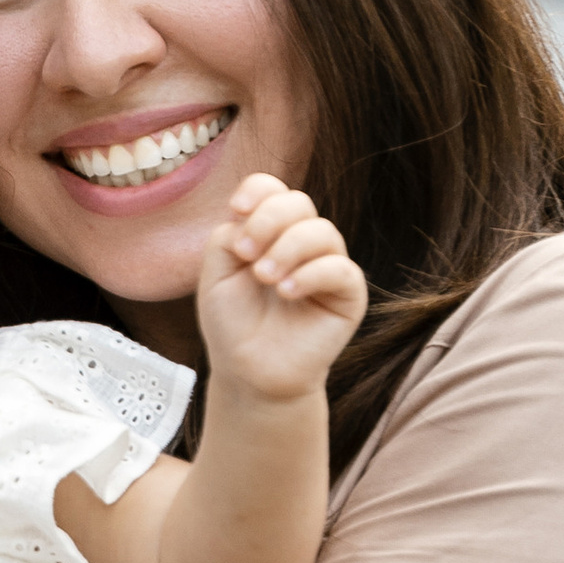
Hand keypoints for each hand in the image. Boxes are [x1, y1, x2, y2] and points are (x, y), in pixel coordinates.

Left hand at [195, 177, 366, 400]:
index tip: (236, 210)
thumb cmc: (233, 324)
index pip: (274, 190)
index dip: (258, 190)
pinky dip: (310, 274)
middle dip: (268, 220)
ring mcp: (327, 266)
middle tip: (246, 254)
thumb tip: (252, 217)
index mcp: (270, 232)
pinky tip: (286, 292)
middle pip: (298, 202)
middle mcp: (302, 242)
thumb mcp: (215, 274)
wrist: (249, 373)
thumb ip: (227, 237)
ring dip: (288, 248)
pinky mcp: (348, 294)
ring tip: (265, 278)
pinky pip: (340, 269)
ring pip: (322, 231)